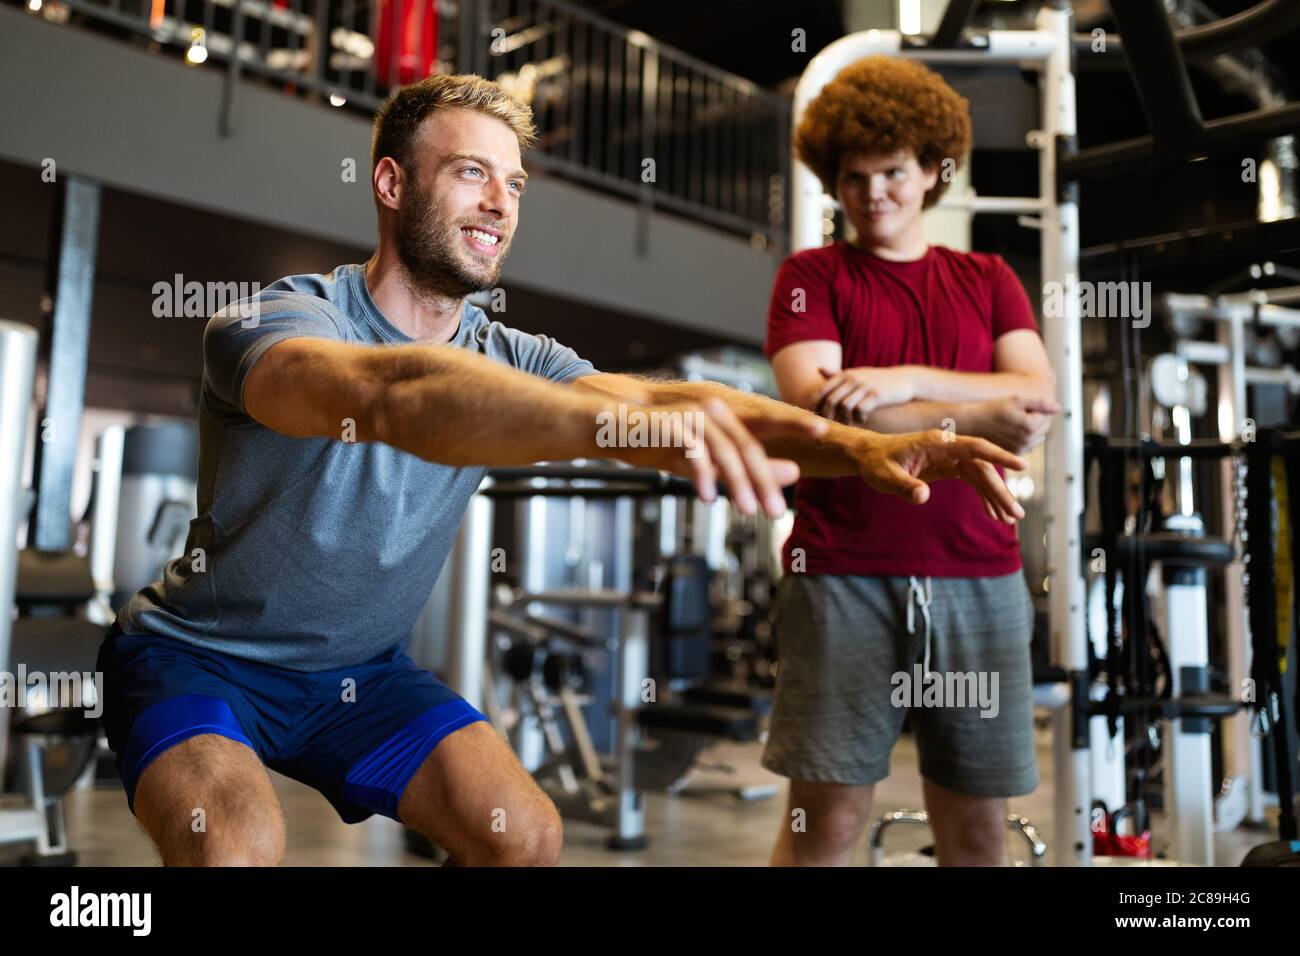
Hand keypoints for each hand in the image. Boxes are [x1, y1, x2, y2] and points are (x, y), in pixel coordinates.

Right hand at [612, 399, 827, 517]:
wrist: (615, 426)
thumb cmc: (662, 441)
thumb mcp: (708, 461)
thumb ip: (748, 468)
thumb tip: (795, 473)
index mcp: (727, 417)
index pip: (768, 423)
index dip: (795, 423)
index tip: (822, 431)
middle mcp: (715, 411)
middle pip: (748, 446)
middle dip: (764, 481)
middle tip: (777, 512)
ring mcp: (694, 415)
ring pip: (726, 449)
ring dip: (737, 482)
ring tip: (747, 510)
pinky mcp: (672, 424)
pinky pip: (694, 452)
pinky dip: (704, 475)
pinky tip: (709, 497)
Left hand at [814, 366, 915, 425]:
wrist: (904, 379)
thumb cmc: (876, 379)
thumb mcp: (857, 373)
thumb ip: (837, 373)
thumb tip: (819, 369)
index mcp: (845, 374)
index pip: (823, 390)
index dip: (816, 405)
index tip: (816, 418)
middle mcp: (853, 378)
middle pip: (832, 400)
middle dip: (829, 416)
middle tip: (833, 425)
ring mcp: (866, 386)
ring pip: (845, 407)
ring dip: (845, 419)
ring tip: (850, 424)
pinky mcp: (877, 395)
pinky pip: (861, 410)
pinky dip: (859, 418)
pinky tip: (863, 419)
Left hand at [850, 429, 1028, 522]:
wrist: (869, 456)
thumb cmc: (876, 464)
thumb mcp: (885, 477)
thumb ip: (904, 487)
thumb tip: (923, 497)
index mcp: (937, 442)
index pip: (975, 447)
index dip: (999, 456)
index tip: (1022, 464)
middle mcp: (948, 447)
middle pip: (982, 467)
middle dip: (1000, 491)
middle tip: (1016, 515)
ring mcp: (950, 456)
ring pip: (981, 475)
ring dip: (995, 496)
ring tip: (1009, 519)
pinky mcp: (948, 467)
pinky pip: (972, 480)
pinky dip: (983, 496)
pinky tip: (993, 513)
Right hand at [967, 396, 1058, 454]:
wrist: (974, 422)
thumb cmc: (993, 408)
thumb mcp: (1017, 400)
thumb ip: (1040, 403)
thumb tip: (1058, 408)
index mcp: (1030, 426)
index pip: (1046, 415)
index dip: (1035, 408)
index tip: (1020, 407)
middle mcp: (1027, 440)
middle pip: (1045, 427)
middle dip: (1036, 419)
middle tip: (1017, 413)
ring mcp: (1022, 449)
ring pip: (1039, 436)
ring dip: (1033, 429)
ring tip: (1015, 421)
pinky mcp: (1016, 453)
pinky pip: (1030, 443)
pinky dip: (1026, 436)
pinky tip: (1013, 430)